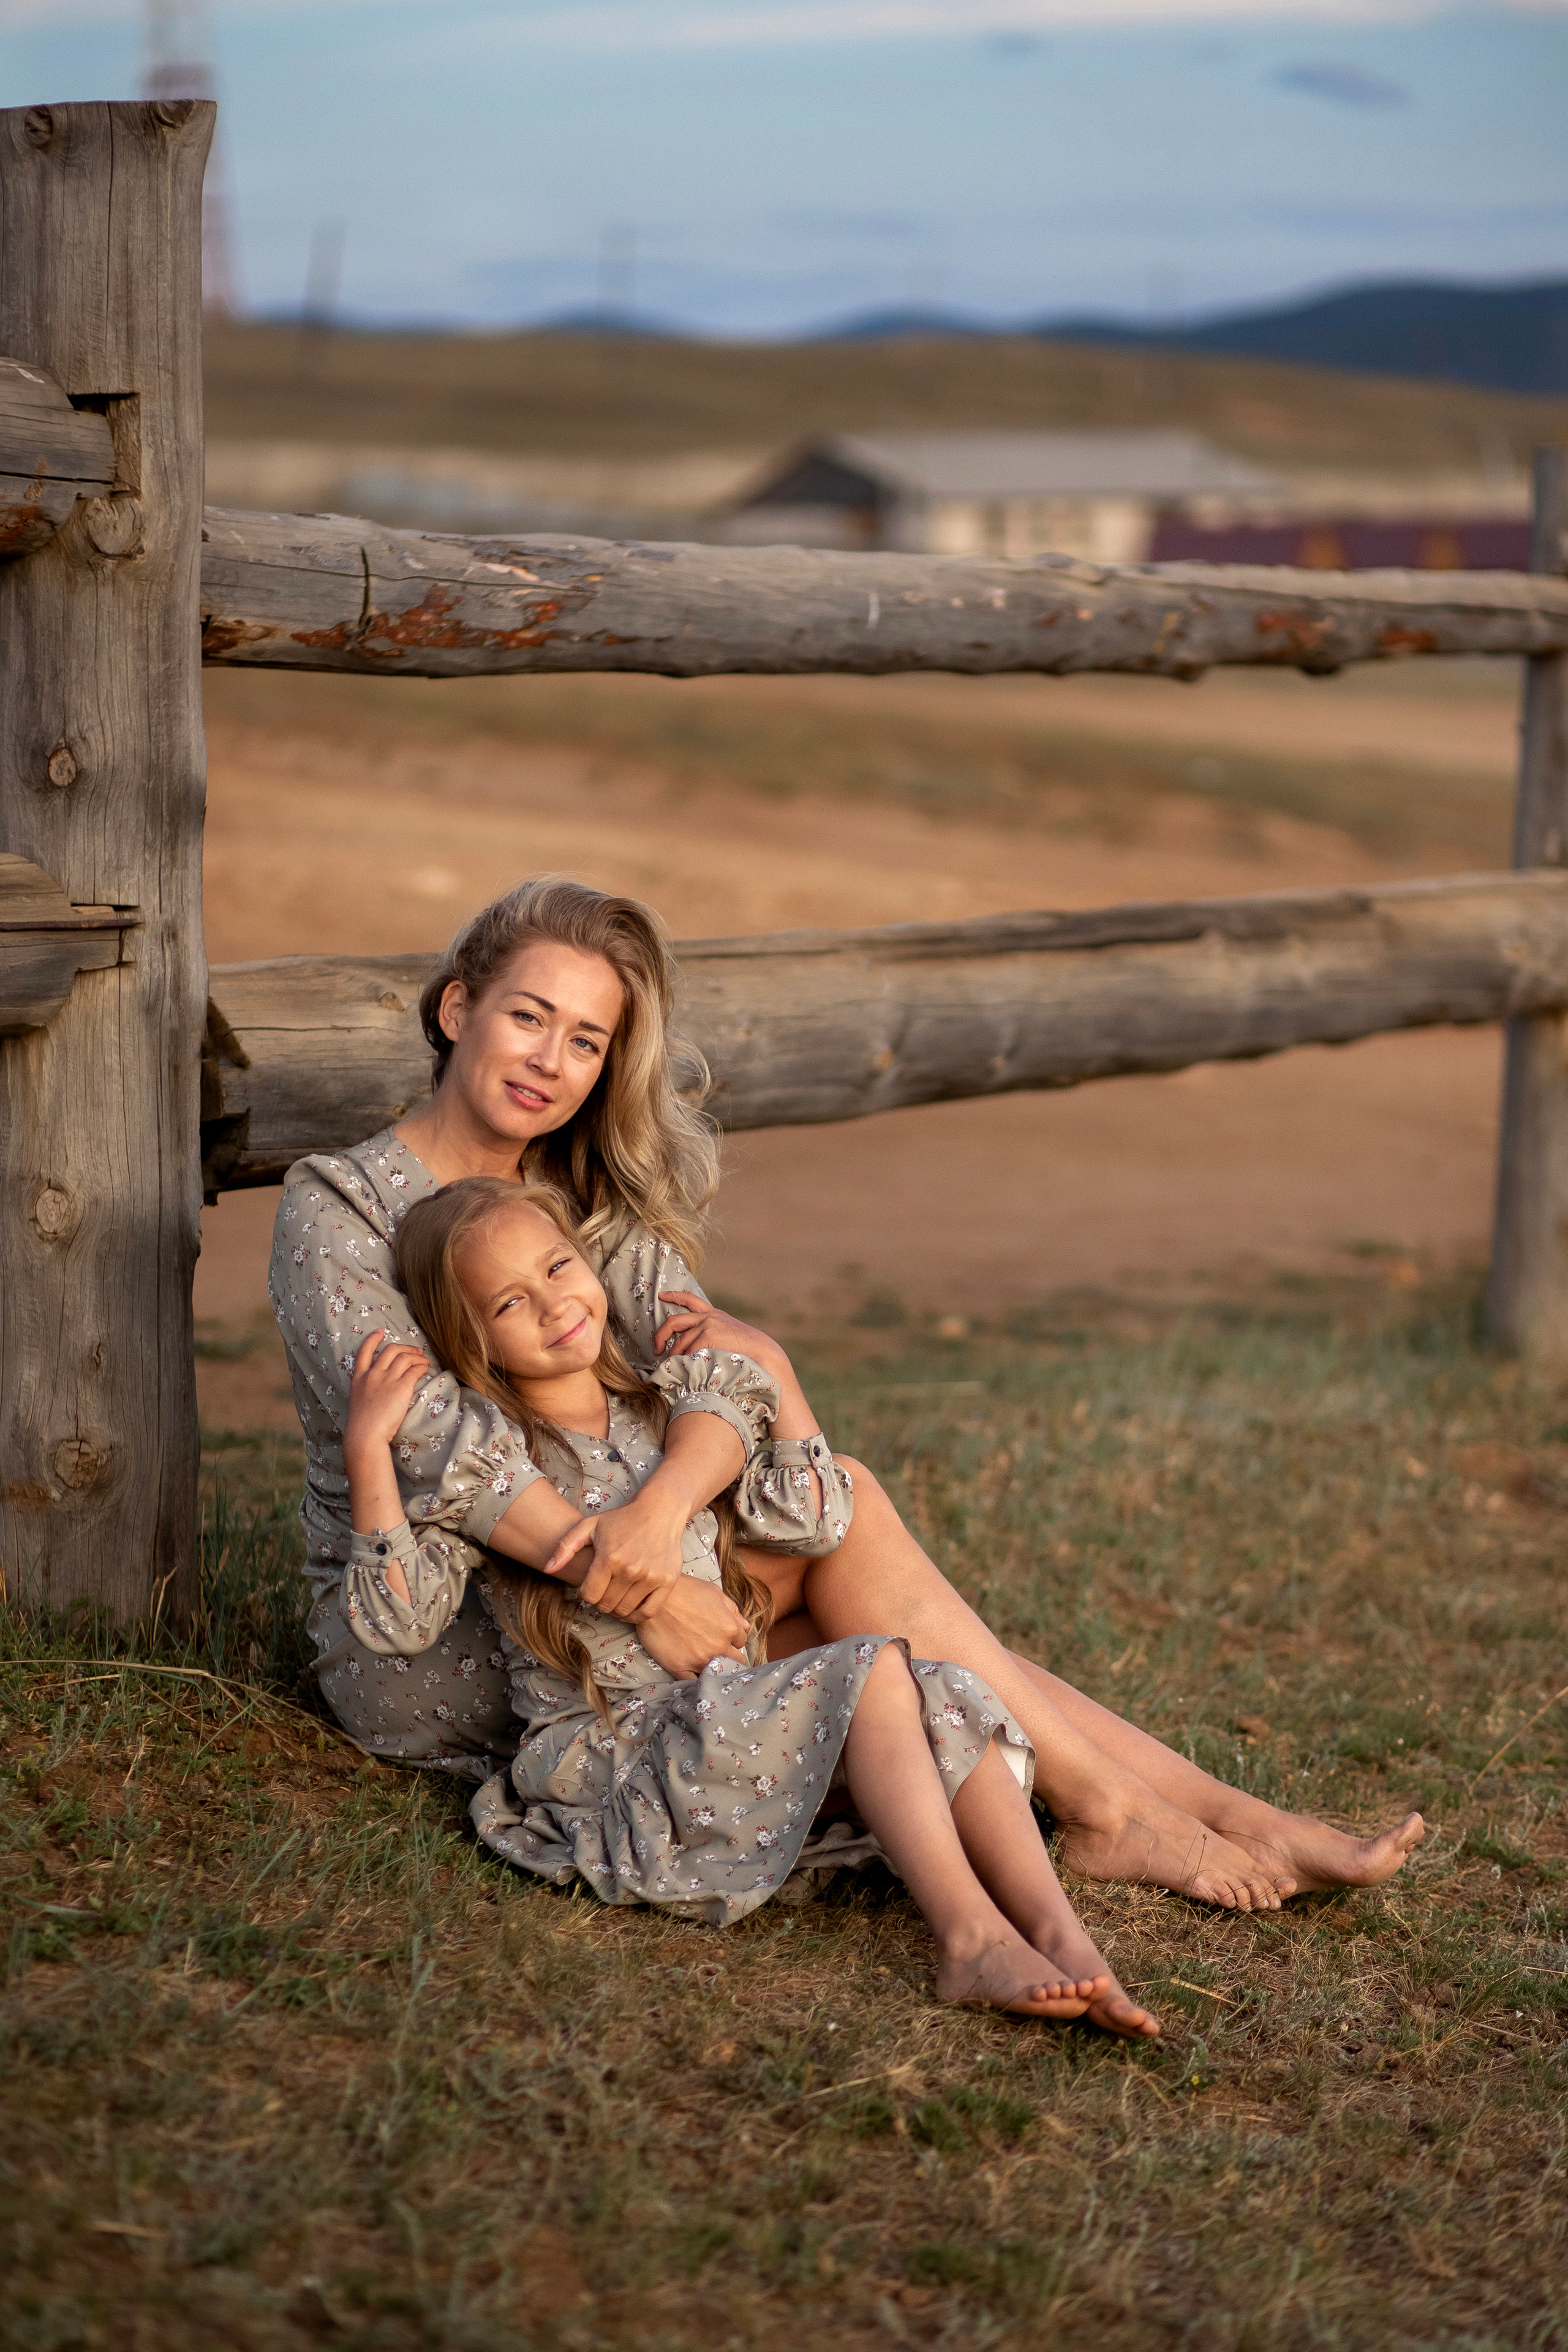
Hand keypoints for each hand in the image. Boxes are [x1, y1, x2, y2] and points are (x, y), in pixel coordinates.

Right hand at [345, 1330, 428, 1456]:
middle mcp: (372, 1374)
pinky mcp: (401, 1387)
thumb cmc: (362, 1425)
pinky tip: (425, 1369)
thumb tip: (381, 1389)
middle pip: (390, 1350)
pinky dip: (421, 1367)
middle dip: (405, 1347)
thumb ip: (368, 1390)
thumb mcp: (359, 1401)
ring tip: (424, 1360)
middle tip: (415, 1350)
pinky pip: (414, 1370)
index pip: (364, 1352)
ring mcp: (387, 1379)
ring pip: (405, 1357)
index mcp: (358, 1378)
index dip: (373, 1339)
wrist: (365, 1434)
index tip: (380, 1331)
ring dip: (417, 1356)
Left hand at [543, 1482, 688, 1618]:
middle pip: (606, 1605)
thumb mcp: (589, 1526)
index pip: (589, 1595)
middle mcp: (630, 1569)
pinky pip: (648, 1612)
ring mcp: (650, 1576)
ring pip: (625, 1610)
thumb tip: (548, 1569)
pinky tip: (630, 1607)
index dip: (585, 1594)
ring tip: (615, 1595)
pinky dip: (636, 1615)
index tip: (589, 1586)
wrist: (659, 1511)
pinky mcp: (666, 1581)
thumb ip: (565, 1547)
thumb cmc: (621, 1519)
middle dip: (600, 1601)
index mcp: (609, 1557)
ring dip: (616, 1608)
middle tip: (603, 1590)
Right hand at [634, 1575, 749, 1677]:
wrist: (653, 1598)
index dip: (732, 1638)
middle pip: (734, 1661)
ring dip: (714, 1670)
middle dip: (728, 1656)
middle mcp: (718, 1647)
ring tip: (706, 1664)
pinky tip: (694, 1675)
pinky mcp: (679, 1668)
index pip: (741, 1642)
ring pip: (717, 1674)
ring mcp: (698, 1660)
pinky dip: (695, 1681)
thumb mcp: (714, 1593)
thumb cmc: (684, 1590)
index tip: (723, 1637)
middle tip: (717, 1651)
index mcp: (729, 1628)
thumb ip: (732, 1610)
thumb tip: (745, 1626)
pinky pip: (694, 1683)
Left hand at [654, 1290, 793, 1384]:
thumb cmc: (746, 1350)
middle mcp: (708, 1317)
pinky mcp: (708, 1336)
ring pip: (680, 1343)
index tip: (662, 1295)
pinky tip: (685, 1369)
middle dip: (660, 1335)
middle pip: (674, 1322)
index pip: (690, 1300)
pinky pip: (688, 1352)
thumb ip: (711, 1335)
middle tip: (657, 1349)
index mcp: (713, 1314)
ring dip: (674, 1357)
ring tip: (673, 1367)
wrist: (762, 1351)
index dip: (674, 1296)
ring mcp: (707, 1325)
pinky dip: (684, 1362)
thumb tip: (690, 1349)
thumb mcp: (728, 1335)